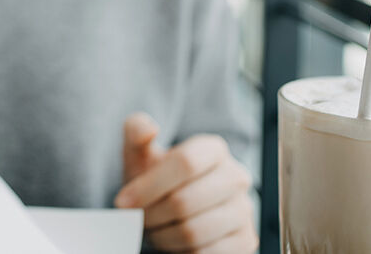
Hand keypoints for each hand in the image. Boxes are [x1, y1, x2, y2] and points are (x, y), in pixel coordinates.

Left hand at [115, 113, 257, 252]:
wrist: (175, 205)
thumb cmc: (155, 177)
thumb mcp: (140, 152)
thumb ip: (136, 131)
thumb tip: (149, 128)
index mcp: (213, 149)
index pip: (185, 163)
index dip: (149, 185)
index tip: (124, 200)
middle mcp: (236, 177)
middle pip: (185, 201)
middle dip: (151, 214)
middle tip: (137, 217)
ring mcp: (244, 210)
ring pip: (193, 231)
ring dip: (162, 235)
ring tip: (153, 227)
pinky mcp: (246, 240)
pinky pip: (207, 253)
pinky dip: (181, 251)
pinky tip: (172, 239)